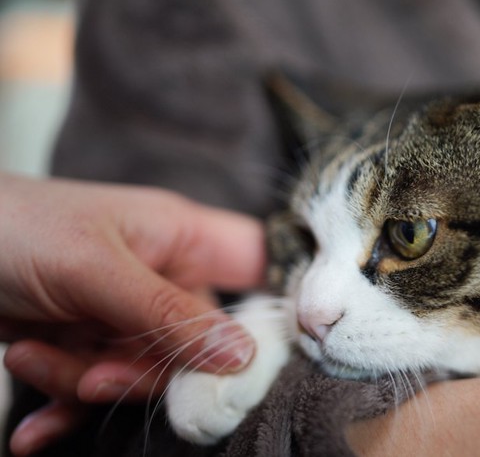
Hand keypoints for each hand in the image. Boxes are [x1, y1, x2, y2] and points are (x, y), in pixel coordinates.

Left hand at [0, 173, 265, 454]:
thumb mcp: (90, 269)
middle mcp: (162, 275)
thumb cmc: (11, 226)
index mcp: (179, 236)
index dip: (277, 301)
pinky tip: (30, 429)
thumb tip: (242, 355)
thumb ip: (166, 315)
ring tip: (32, 360)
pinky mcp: (86, 342)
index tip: (275, 349)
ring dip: (85, 381)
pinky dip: (63, 406)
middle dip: (144, 369)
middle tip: (98, 376)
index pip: (257, 264)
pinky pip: (98, 387)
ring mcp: (123, 313)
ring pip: (143, 372)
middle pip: (200, 342)